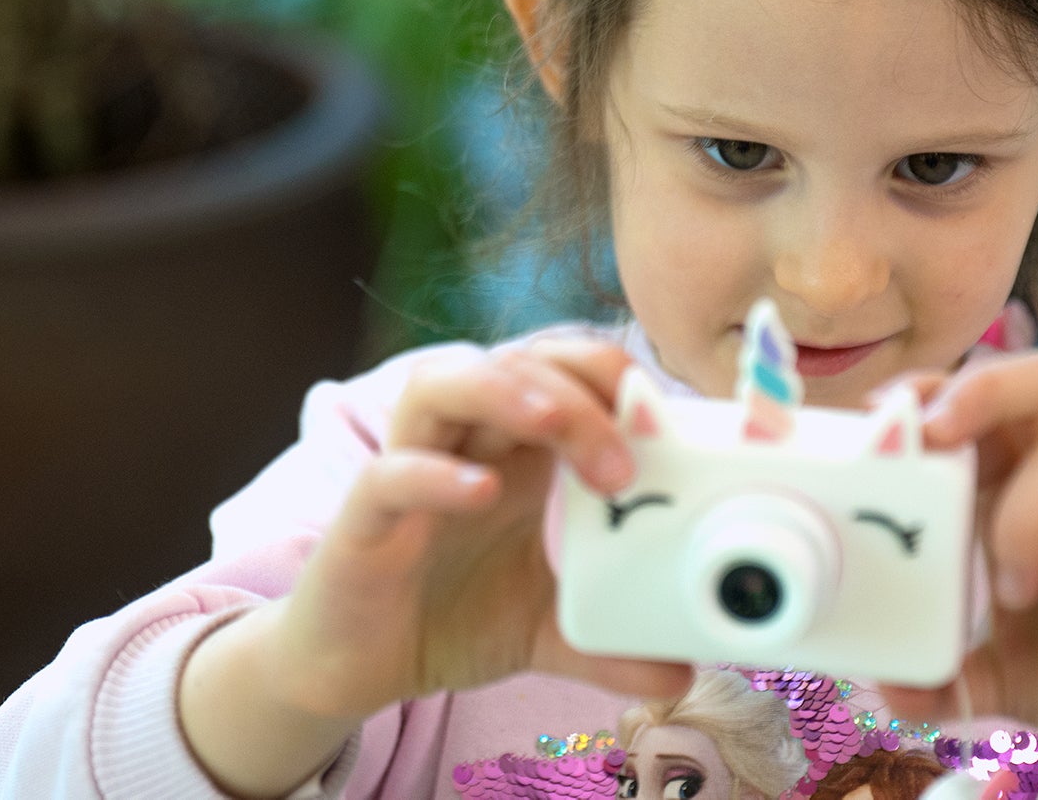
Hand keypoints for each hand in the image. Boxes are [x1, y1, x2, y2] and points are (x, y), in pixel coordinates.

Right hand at [236, 337, 692, 720]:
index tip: (665, 426)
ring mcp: (408, 469)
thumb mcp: (545, 630)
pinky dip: (435, 472)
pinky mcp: (361, 519)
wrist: (355, 669)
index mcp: (515, 450)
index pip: (563, 370)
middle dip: (579, 393)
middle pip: (517, 364)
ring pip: (443, 384)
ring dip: (507, 392)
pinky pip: (389, 474)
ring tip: (556, 426)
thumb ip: (610, 644)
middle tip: (625, 464)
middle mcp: (462, 442)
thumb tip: (681, 672)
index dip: (613, 377)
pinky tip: (482, 490)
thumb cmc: (446, 617)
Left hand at [876, 338, 1037, 795]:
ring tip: (1011, 597)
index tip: (878, 415)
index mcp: (1018, 488)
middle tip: (934, 437)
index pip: (982, 403)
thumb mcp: (994, 675)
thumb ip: (941, 676)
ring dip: (1022, 521)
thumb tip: (888, 688)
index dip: (934, 390)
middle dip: (981, 391)